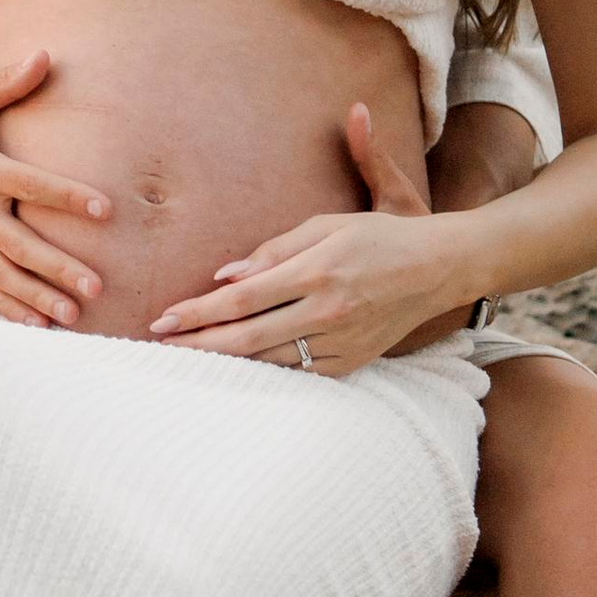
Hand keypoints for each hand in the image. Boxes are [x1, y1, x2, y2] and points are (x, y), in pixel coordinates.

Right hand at [0, 49, 110, 326]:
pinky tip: (40, 327)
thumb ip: (6, 83)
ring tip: (75, 315)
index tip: (103, 209)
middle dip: (57, 266)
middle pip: (19, 243)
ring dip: (39, 297)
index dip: (65, 195)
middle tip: (96, 285)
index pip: (28, 184)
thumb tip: (45, 55)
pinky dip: (11, 309)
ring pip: (4, 274)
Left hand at [150, 103, 481, 375]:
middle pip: (248, 338)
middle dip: (198, 344)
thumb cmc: (379, 236)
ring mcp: (341, 342)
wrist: (438, 268)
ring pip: (269, 361)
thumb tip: (225, 275)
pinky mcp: (350, 362)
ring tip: (183, 360)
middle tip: (158, 347)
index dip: (200, 311)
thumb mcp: (328, 224)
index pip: (244, 297)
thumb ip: (274, 248)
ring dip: (223, 363)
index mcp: (319, 269)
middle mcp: (328, 311)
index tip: (164, 318)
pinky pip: (296, 373)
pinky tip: (232, 370)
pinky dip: (262, 373)